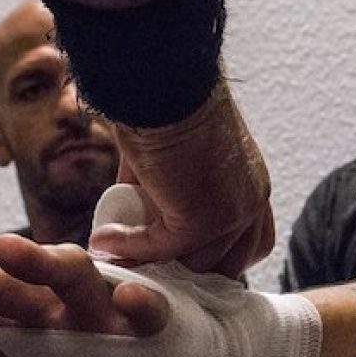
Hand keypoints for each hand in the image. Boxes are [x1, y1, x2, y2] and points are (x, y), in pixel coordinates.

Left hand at [0, 234, 168, 356]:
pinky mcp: (147, 314)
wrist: (176, 341)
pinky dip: (141, 306)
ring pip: (66, 274)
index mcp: (22, 317)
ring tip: (1, 250)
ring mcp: (99, 300)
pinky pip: (146, 310)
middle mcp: (54, 300)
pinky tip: (129, 302)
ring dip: (39, 262)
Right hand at [91, 82, 274, 275]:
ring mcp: (231, 214)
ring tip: (119, 259)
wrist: (167, 82)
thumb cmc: (168, 105)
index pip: (252, 242)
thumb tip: (137, 219)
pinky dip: (127, 246)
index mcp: (252, 185)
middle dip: (188, 273)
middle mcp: (252, 202)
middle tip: (146, 274)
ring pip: (192, 264)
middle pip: (228, 263)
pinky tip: (103, 238)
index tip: (184, 265)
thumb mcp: (175, 158)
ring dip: (153, 264)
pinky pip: (160, 248)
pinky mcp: (201, 220)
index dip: (219, 259)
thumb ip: (167, 193)